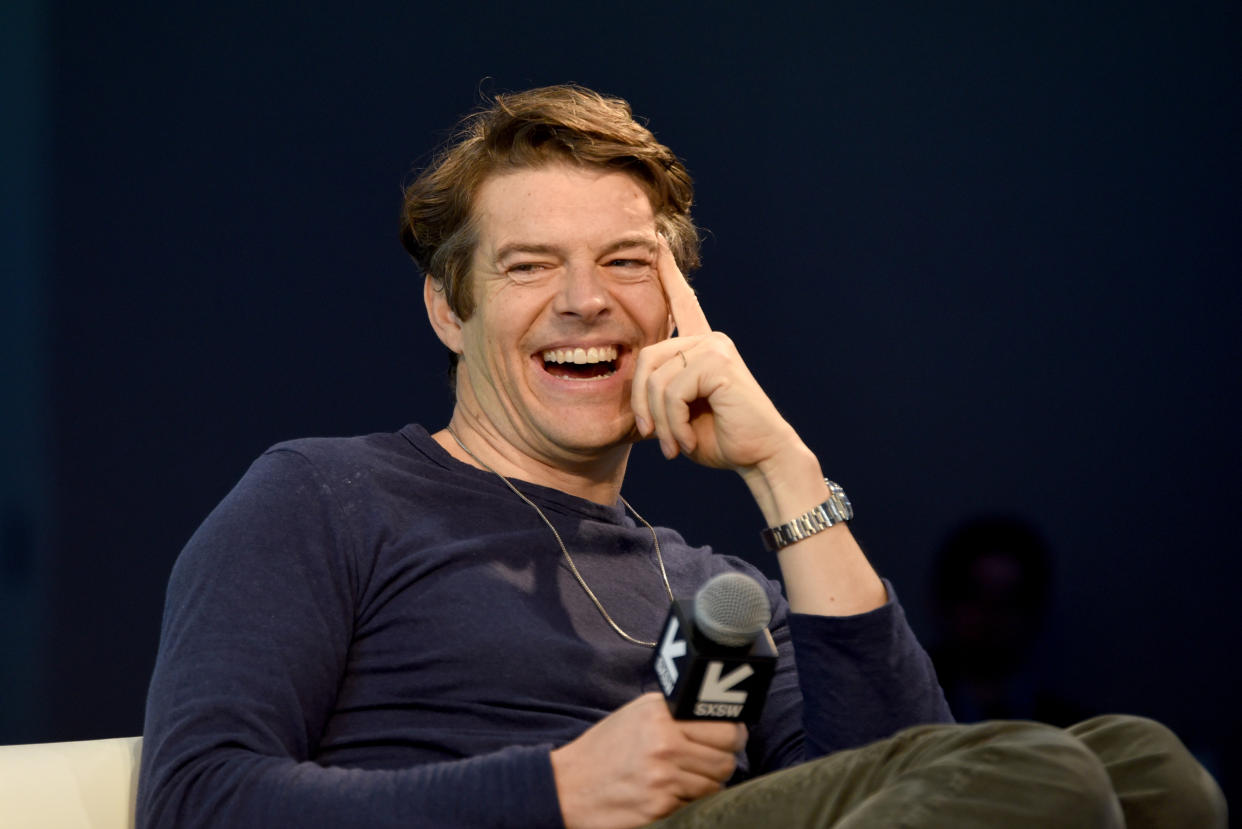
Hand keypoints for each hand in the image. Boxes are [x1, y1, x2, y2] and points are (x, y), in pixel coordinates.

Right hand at [550, 692, 746, 828]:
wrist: (567, 786)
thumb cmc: (603, 750)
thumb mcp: (635, 717)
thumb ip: (672, 713)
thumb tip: (714, 718)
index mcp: (659, 714)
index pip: (724, 726)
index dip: (733, 736)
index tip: (730, 739)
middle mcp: (664, 742)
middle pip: (726, 759)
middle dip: (724, 763)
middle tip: (712, 763)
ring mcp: (663, 777)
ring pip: (715, 785)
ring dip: (707, 785)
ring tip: (687, 779)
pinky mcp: (660, 806)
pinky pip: (695, 805)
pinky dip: (689, 803)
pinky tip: (671, 795)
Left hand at [631, 238, 800, 472]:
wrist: (761, 457)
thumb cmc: (720, 439)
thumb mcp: (678, 414)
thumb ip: (658, 393)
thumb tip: (632, 378)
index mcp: (701, 347)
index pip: (682, 303)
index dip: (668, 272)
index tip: (656, 240)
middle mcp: (709, 340)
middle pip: (646, 358)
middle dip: (642, 404)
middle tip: (652, 438)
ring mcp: (715, 347)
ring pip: (656, 379)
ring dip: (660, 421)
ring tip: (674, 444)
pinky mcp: (719, 362)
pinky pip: (672, 391)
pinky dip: (673, 423)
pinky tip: (686, 440)